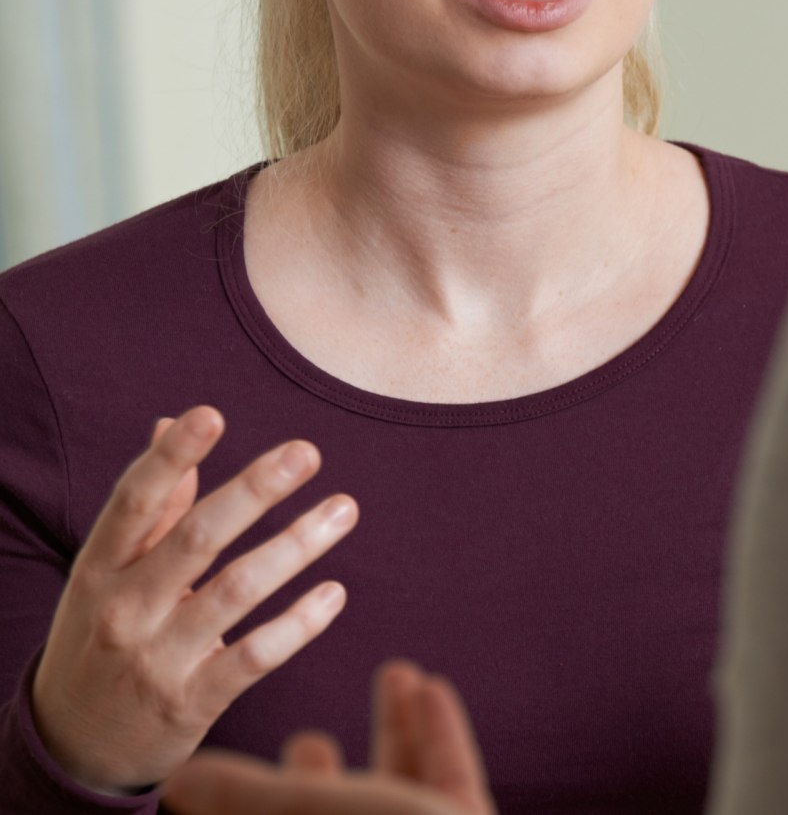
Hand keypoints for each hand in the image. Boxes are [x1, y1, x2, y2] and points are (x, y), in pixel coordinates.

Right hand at [31, 406, 357, 792]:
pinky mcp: (191, 702)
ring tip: (344, 507)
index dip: (171, 457)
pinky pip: (255, 656)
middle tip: (307, 451)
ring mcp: (157, 659)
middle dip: (254, 491)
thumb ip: (151, 504)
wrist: (73, 744)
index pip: (135, 501)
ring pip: (237, 591)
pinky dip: (298, 622)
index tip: (210, 413)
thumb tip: (169, 423)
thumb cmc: (102, 632)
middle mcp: (124, 609)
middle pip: (196, 538)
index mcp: (100, 566)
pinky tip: (335, 591)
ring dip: (296, 545)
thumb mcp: (108, 572)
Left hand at [162, 660, 496, 814]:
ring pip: (398, 796)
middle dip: (318, 778)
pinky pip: (449, 781)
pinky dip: (440, 734)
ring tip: (394, 672)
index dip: (241, 806)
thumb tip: (178, 782)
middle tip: (305, 739)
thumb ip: (240, 798)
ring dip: (394, 730)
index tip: (227, 767)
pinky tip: (431, 686)